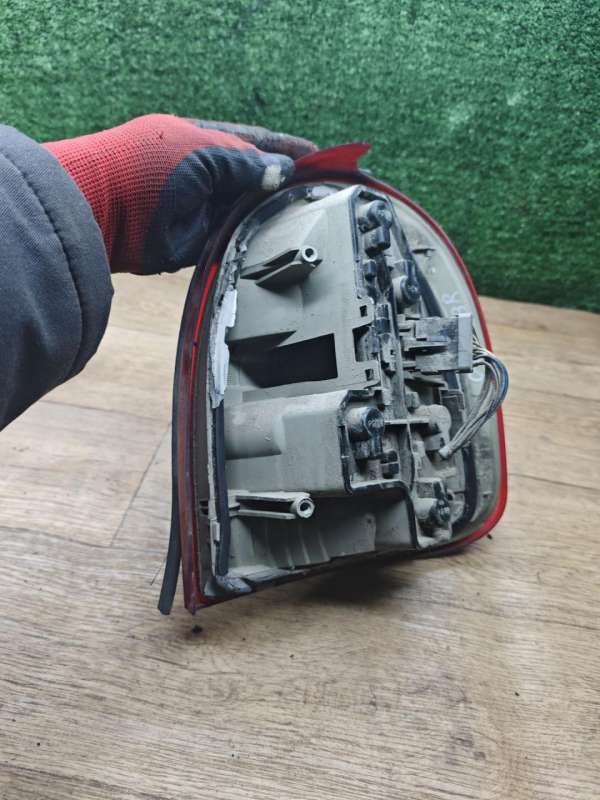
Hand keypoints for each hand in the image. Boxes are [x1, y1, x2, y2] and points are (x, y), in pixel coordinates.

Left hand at [43, 114, 316, 274]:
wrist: (107, 209)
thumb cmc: (147, 166)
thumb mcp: (204, 152)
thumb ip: (247, 163)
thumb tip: (282, 171)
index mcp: (204, 140)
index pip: (256, 142)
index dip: (288, 149)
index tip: (319, 157)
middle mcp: (205, 174)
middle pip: (255, 179)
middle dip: (284, 185)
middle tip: (319, 193)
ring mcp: (202, 208)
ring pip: (248, 211)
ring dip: (271, 214)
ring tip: (306, 216)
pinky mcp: (198, 241)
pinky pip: (236, 239)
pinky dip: (254, 238)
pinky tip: (278, 239)